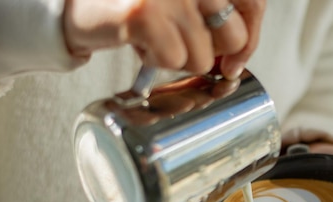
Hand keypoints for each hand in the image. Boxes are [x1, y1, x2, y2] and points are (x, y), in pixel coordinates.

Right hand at [63, 0, 260, 77]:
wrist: (80, 5)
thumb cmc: (138, 8)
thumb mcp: (187, 6)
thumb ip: (218, 20)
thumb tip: (236, 64)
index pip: (253, 3)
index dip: (249, 38)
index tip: (235, 59)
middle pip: (234, 36)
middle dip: (209, 52)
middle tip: (181, 42)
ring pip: (203, 56)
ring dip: (177, 56)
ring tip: (154, 35)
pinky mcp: (146, 13)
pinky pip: (174, 60)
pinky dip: (155, 60)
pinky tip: (140, 41)